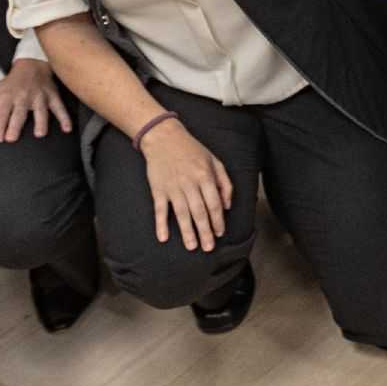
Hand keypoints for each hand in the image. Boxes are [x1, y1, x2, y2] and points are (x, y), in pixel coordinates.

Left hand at [0, 57, 69, 140]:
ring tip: (39, 134)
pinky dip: (64, 118)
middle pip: (18, 113)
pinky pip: (59, 107)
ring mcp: (38, 97)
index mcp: (5, 97)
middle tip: (11, 138)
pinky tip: (67, 129)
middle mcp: (21, 97)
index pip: (0, 113)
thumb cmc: (7, 87)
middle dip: (14, 125)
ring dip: (40, 122)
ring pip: (39, 110)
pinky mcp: (51, 96)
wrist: (30, 66)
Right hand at [136, 113, 234, 253]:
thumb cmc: (192, 150)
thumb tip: (228, 205)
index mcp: (205, 176)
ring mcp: (173, 187)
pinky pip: (160, 209)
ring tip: (192, 247)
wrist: (164, 137)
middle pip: (199, 212)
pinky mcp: (158, 189)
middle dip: (205, 231)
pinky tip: (163, 237)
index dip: (218, 220)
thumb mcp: (214, 161)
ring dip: (187, 232)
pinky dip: (161, 224)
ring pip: (181, 213)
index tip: (220, 233)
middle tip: (208, 247)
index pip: (214, 204)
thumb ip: (225, 183)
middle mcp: (190, 183)